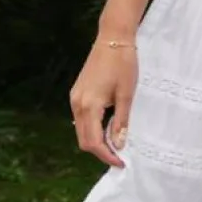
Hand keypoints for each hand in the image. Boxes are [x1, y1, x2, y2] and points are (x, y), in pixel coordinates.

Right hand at [69, 37, 137, 167]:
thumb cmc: (123, 64)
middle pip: (84, 140)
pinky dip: (92, 128)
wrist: (113, 38)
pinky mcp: (77, 92)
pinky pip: (81, 118)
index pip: (94, 142)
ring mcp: (74, 98)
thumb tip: (119, 145)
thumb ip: (121, 121)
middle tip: (119, 156)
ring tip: (115, 143)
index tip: (121, 163)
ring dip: (95, 140)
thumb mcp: (126, 94)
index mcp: (89, 106)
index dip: (107, 156)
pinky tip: (107, 126)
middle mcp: (77, 104)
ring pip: (81, 130)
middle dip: (100, 151)